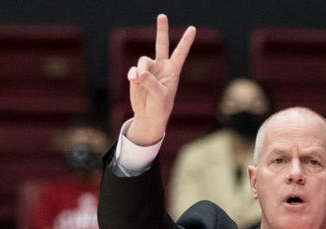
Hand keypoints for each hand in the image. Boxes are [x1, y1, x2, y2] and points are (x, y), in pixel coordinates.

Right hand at [125, 14, 195, 145]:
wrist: (148, 115)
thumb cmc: (160, 107)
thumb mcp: (160, 96)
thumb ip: (152, 83)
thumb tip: (140, 73)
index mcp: (173, 71)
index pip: (180, 53)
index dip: (186, 41)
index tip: (192, 29)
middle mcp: (161, 66)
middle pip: (161, 44)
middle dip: (161, 30)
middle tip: (162, 16)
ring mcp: (149, 69)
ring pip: (143, 60)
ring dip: (141, 70)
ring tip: (140, 81)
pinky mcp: (137, 74)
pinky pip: (133, 70)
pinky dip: (133, 75)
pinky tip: (134, 81)